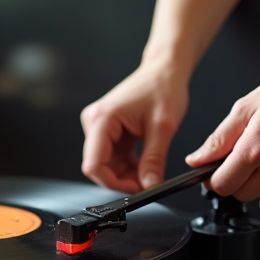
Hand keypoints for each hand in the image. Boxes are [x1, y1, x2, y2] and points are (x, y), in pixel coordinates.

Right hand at [80, 56, 189, 192]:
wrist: (164, 70)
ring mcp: (99, 127)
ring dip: (126, 173)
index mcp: (102, 119)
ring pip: (106, 164)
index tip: (135, 189)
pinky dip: (128, 165)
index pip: (94, 164)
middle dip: (122, 179)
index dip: (113, 183)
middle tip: (146, 183)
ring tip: (149, 171)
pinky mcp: (107, 130)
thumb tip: (149, 185)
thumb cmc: (162, 87)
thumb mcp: (163, 127)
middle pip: (98, 166)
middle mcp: (95, 122)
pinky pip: (113, 157)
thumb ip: (154, 160)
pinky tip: (144, 163)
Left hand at [186, 53, 259, 200]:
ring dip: (252, 177)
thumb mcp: (247, 107)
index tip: (209, 169)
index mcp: (255, 149)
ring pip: (258, 190)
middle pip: (237, 194)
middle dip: (230, 180)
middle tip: (234, 157)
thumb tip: (197, 159)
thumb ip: (218, 138)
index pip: (220, 184)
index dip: (210, 178)